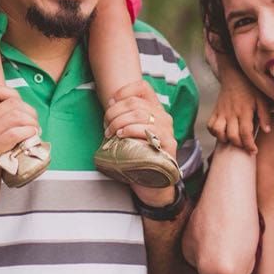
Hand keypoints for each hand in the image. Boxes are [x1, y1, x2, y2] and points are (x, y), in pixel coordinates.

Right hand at [0, 85, 39, 213]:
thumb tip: (20, 114)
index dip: (13, 95)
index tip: (22, 109)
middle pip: (10, 103)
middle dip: (29, 112)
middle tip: (34, 125)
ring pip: (14, 117)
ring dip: (31, 123)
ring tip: (34, 133)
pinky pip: (13, 135)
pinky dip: (27, 133)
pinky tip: (32, 138)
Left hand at [101, 81, 178, 206]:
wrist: (153, 186)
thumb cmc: (139, 158)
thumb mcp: (129, 134)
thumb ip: (124, 117)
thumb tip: (112, 102)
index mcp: (155, 111)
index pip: (143, 88)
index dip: (124, 91)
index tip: (111, 103)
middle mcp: (164, 118)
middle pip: (135, 102)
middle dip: (114, 112)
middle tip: (105, 125)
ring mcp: (168, 131)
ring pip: (140, 114)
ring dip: (119, 121)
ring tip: (110, 133)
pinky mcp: (168, 145)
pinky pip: (148, 130)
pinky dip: (130, 130)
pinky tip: (121, 136)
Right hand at [206, 74, 270, 152]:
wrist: (234, 75)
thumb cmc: (250, 88)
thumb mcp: (262, 99)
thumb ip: (265, 115)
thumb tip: (266, 130)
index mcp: (245, 111)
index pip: (245, 133)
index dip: (249, 145)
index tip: (253, 151)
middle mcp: (232, 113)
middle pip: (232, 135)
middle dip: (239, 145)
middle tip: (245, 146)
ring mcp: (221, 112)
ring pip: (218, 132)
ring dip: (225, 139)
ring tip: (232, 140)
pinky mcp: (215, 111)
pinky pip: (210, 125)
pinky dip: (214, 132)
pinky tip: (222, 133)